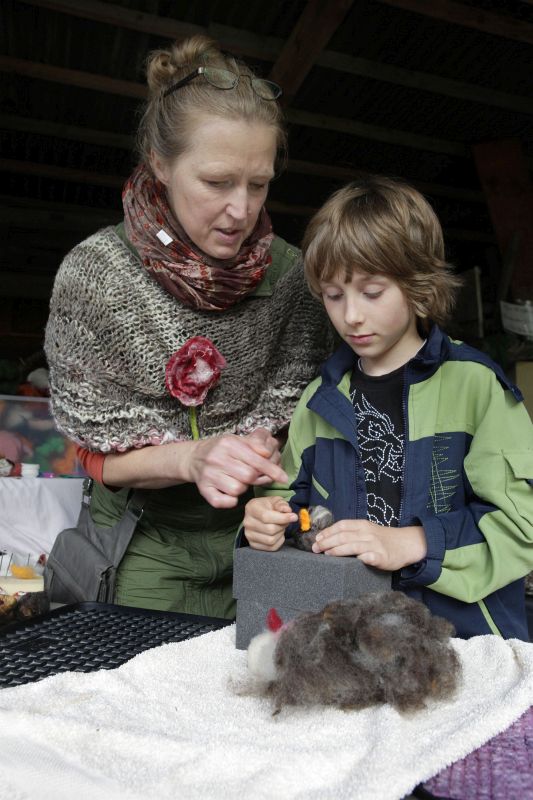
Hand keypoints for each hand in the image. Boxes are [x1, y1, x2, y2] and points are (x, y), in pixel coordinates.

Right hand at [188, 430, 287, 508]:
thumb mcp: (237, 440)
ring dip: (242, 488)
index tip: (283, 478)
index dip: (272, 470)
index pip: (256, 460)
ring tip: (236, 480)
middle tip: (251, 476)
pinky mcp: (203, 489)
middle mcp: (217, 458)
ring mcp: (209, 475)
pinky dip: (230, 501)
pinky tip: (228, 493)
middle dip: (255, 479)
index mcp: (228, 444)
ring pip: (238, 489)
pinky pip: (223, 501)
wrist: (193, 457)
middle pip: (249, 476)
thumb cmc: (221, 450)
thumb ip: (254, 445)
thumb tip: (268, 452)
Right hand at [243, 496, 296, 550]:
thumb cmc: (268, 507)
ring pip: (271, 540)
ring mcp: (249, 534)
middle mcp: (247, 522)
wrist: (260, 514)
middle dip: (282, 526)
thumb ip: (282, 504)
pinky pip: (271, 548)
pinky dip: (279, 542)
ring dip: (280, 534)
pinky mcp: (253, 544)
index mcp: (251, 508)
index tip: (294, 517)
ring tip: (280, 527)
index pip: (266, 517)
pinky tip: (278, 534)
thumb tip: (288, 511)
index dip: (282, 518)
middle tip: (285, 522)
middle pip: (270, 530)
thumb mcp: (276, 501)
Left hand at [311, 519, 426, 570]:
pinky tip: (357, 560)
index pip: (342, 526)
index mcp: (362, 525)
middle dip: (327, 542)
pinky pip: (372, 557)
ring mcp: (375, 545)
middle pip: (344, 536)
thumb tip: (326, 538)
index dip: (328, 531)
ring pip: (353, 546)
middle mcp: (367, 533)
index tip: (316, 538)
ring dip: (338, 550)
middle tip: (315, 549)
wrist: (405, 543)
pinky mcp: (383, 557)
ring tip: (327, 555)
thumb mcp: (366, 530)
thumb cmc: (381, 538)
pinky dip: (364, 558)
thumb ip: (350, 533)